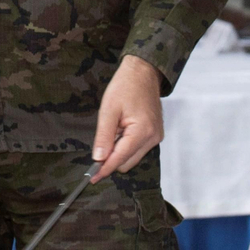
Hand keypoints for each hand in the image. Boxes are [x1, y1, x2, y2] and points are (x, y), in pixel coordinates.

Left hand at [91, 55, 164, 182]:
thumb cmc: (126, 85)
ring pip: (133, 158)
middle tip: (100, 143)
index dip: (105, 168)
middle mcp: (153, 138)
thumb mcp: (108, 109)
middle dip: (111, 158)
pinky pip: (138, 149)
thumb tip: (98, 158)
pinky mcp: (155, 134)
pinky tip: (121, 130)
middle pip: (127, 162)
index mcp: (142, 132)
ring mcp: (156, 137)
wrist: (143, 72)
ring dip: (119, 151)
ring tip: (114, 129)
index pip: (120, 158)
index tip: (93, 178)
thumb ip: (104, 136)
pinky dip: (127, 145)